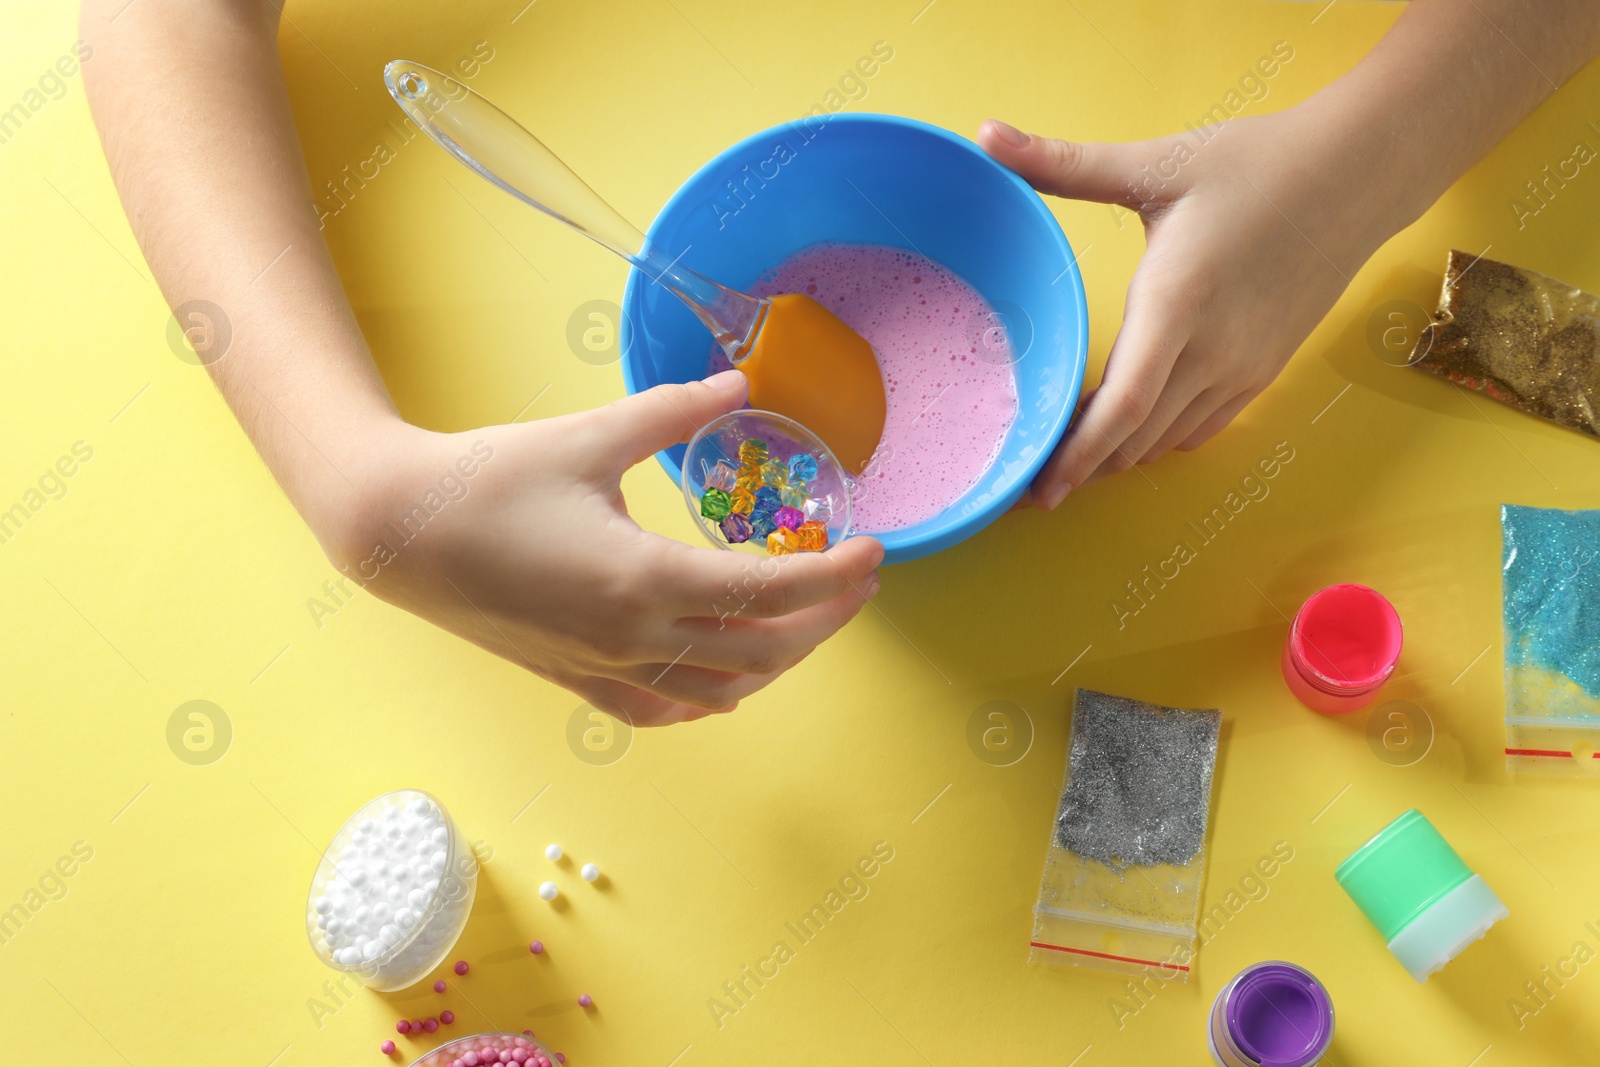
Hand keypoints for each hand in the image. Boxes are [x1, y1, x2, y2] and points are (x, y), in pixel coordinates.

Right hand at [320, 369, 883, 725]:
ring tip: (808, 620)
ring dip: (778, 660)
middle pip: (764, 649)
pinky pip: (666, 708)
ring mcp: (607, 669)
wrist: (397, 534)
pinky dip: (714, 694)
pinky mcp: (579, 683)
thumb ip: (674, 410)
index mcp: (646, 578)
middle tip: (858, 582)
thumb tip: (739, 383)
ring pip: (723, 688)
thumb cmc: (489, 478)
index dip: (833, 577)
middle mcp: (635, 637)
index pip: (771, 592)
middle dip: (825, 619)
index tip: (874, 553)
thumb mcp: (590, 434)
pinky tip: (731, 675)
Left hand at [979, 111, 1389, 507]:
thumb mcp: (1157, 163)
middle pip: (1135, 439)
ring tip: (1070, 453)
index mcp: (1177, 305)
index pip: (1122, 408)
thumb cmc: (1257, 164)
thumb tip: (985, 136)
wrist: (1358, 175)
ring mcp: (1243, 368)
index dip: (1076, 456)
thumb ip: (1065, 163)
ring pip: (1165, 440)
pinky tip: (1130, 430)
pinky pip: (1201, 428)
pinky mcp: (1264, 371)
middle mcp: (1213, 352)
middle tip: (1030, 476)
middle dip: (1081, 464)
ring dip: (1118, 453)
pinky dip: (1158, 439)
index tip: (1037, 491)